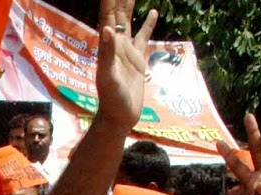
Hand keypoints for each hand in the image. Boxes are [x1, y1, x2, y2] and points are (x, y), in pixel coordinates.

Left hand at [93, 0, 159, 128]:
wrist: (120, 117)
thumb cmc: (112, 100)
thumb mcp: (108, 76)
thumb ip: (107, 53)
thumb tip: (107, 29)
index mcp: (108, 45)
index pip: (108, 15)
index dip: (110, 0)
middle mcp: (116, 44)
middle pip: (118, 13)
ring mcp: (127, 50)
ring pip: (129, 21)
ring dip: (130, 4)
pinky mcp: (138, 59)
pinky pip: (143, 36)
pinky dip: (148, 24)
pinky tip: (153, 12)